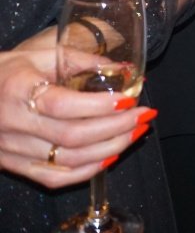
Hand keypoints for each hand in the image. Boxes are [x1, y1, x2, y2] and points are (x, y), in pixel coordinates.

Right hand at [0, 47, 151, 188]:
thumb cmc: (10, 70)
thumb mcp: (42, 54)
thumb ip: (84, 61)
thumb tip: (128, 71)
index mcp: (18, 89)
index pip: (62, 105)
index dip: (99, 106)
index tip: (129, 99)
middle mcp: (12, 123)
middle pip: (71, 136)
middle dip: (116, 127)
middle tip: (143, 115)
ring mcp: (10, 149)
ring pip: (67, 159)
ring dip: (109, 148)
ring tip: (136, 132)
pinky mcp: (13, 165)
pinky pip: (53, 177)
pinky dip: (87, 171)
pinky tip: (111, 155)